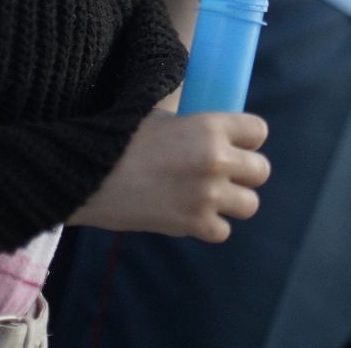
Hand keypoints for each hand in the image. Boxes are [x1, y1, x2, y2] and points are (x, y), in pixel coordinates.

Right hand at [71, 110, 270, 242]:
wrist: (88, 175)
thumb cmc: (120, 140)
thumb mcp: (163, 118)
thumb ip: (194, 127)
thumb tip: (212, 133)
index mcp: (210, 126)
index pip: (259, 130)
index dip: (248, 138)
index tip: (236, 143)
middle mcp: (217, 160)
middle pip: (262, 171)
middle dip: (245, 172)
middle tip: (224, 174)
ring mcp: (207, 194)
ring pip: (250, 204)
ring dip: (233, 201)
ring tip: (210, 197)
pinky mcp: (193, 224)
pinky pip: (223, 231)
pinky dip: (210, 226)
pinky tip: (191, 215)